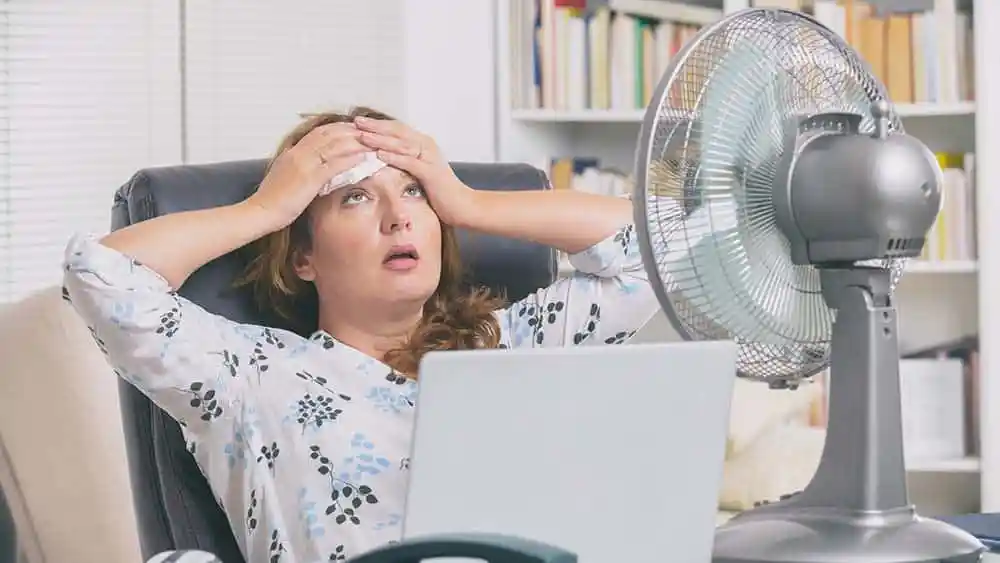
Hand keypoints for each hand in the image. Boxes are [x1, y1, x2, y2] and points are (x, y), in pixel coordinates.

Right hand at [247, 122, 367, 229]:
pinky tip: (364, 157)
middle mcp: (299, 153)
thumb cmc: (271, 200)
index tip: (351, 128)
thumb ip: (297, 168)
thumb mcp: (284, 177)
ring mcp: (304, 164)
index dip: (337, 128)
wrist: (260, 211)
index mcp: (292, 152)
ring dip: (355, 142)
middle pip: (329, 134)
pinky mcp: (310, 179)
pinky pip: (334, 164)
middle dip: (350, 130)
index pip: (318, 133)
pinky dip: (351, 159)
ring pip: (334, 146)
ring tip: (372, 141)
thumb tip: (310, 167)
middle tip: (368, 130)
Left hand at [354, 116, 475, 225]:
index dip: (378, 124)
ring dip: (380, 139)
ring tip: (362, 136)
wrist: (462, 204)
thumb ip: (405, 162)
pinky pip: (409, 161)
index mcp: (423, 144)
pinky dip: (394, 157)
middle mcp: (426, 146)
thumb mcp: (420, 172)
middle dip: (375, 126)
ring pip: (401, 144)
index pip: (397, 129)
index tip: (359, 122)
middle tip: (356, 122)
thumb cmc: (440, 191)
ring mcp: (429, 157)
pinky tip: (379, 155)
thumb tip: (383, 159)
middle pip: (397, 131)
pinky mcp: (430, 171)